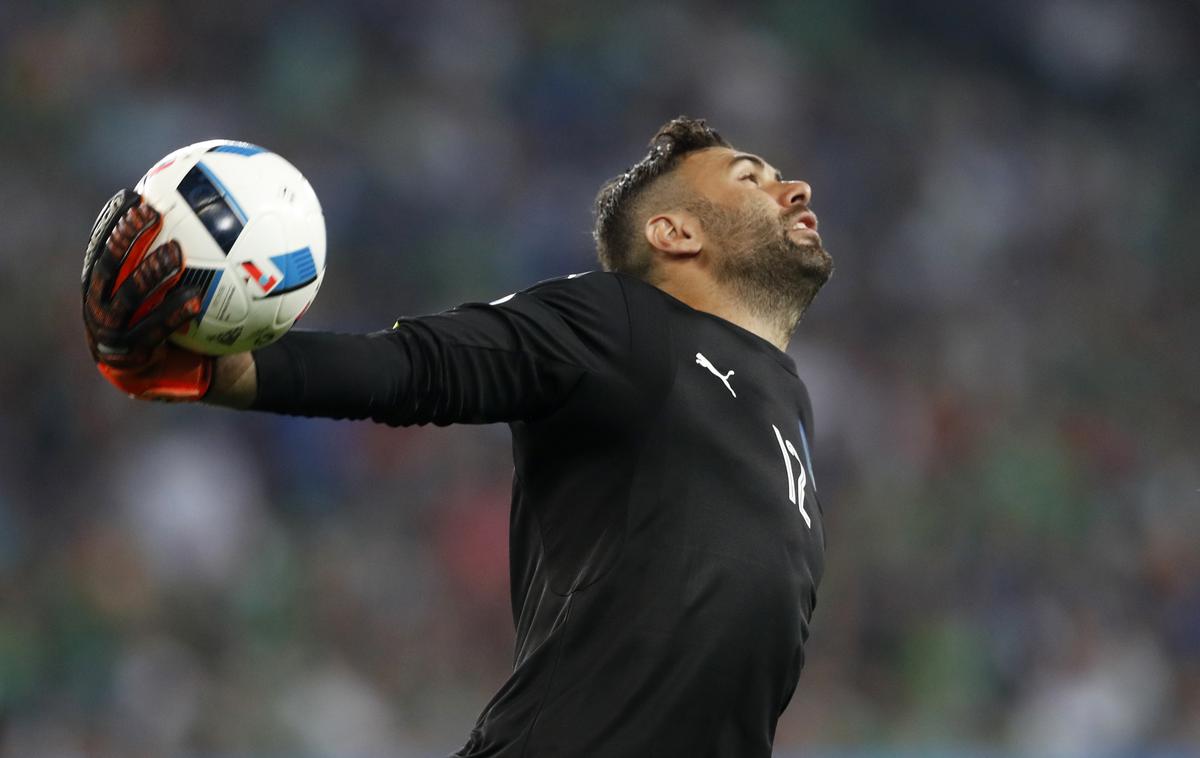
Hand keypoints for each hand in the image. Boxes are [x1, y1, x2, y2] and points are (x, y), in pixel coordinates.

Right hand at [82, 189, 212, 400]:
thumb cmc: (185, 322)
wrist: (190, 373)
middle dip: (126, 239)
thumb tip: (212, 211)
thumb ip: (185, 256)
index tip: (135, 196)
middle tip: (153, 216)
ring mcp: (112, 334)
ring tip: (176, 253)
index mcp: (104, 286)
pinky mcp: (132, 357)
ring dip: (151, 273)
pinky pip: (154, 331)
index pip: (103, 245)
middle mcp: (100, 306)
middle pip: (108, 266)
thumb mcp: (182, 286)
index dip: (114, 221)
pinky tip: (195, 299)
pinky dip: (173, 313)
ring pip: (128, 298)